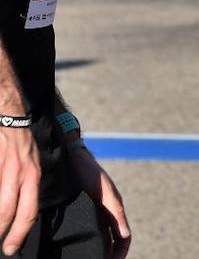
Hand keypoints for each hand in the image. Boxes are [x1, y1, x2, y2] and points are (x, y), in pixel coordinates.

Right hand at [0, 126, 38, 255]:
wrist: (8, 116)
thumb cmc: (21, 145)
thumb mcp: (32, 165)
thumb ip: (28, 186)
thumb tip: (23, 213)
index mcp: (32, 176)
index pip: (29, 211)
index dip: (19, 233)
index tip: (11, 248)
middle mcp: (18, 174)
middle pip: (7, 211)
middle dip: (1, 232)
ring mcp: (1, 168)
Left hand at [68, 145, 129, 258]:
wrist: (70, 156)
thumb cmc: (89, 172)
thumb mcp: (104, 193)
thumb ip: (116, 213)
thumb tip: (125, 235)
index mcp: (113, 210)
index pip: (122, 238)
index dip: (120, 252)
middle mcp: (103, 213)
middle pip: (111, 240)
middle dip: (109, 253)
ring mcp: (90, 212)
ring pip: (97, 236)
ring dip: (97, 248)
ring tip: (86, 257)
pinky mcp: (76, 210)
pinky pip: (83, 229)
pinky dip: (83, 240)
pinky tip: (72, 244)